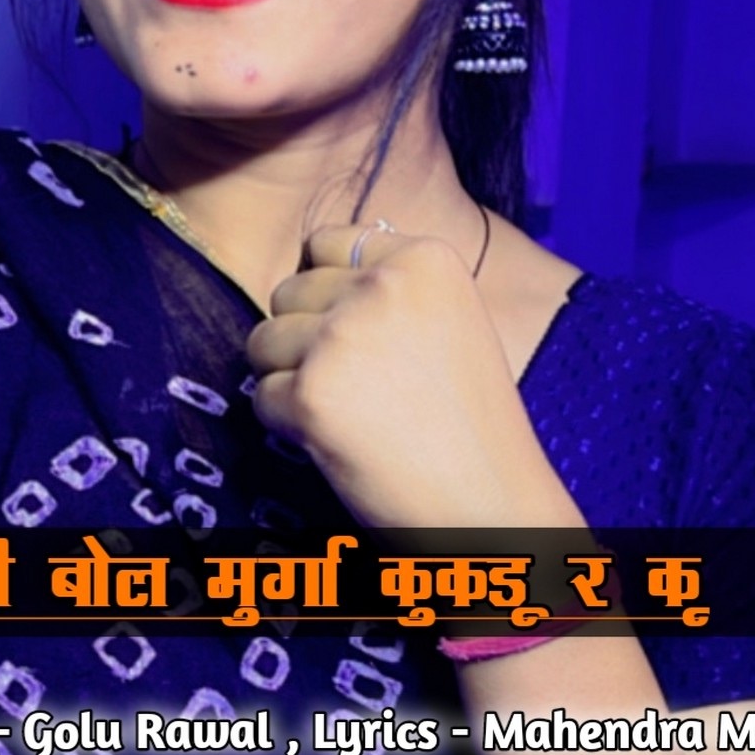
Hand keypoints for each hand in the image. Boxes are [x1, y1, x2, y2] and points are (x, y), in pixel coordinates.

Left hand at [246, 223, 581, 528]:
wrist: (493, 512)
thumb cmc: (470, 426)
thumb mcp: (450, 321)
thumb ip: (387, 289)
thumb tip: (306, 273)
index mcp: (425, 259)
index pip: (325, 243)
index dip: (325, 291)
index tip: (354, 332)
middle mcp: (382, 286)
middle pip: (288, 290)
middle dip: (304, 336)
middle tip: (356, 384)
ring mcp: (343, 338)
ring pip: (263, 339)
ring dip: (288, 377)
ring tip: (348, 412)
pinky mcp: (311, 394)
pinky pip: (261, 394)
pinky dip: (285, 423)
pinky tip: (337, 442)